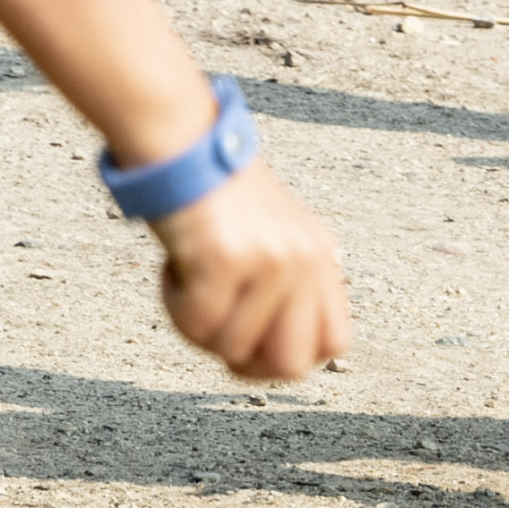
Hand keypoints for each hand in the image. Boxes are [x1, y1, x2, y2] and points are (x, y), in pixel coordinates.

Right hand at [147, 163, 349, 382]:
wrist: (182, 143)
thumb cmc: (216, 194)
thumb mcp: (270, 237)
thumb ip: (284, 288)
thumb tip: (269, 359)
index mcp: (320, 255)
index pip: (334, 343)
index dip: (288, 360)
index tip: (251, 348)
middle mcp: (304, 259)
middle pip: (291, 364)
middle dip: (247, 364)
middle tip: (215, 332)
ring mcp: (270, 260)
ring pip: (233, 348)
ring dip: (198, 326)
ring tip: (188, 281)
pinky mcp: (227, 259)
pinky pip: (197, 325)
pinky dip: (174, 307)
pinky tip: (175, 269)